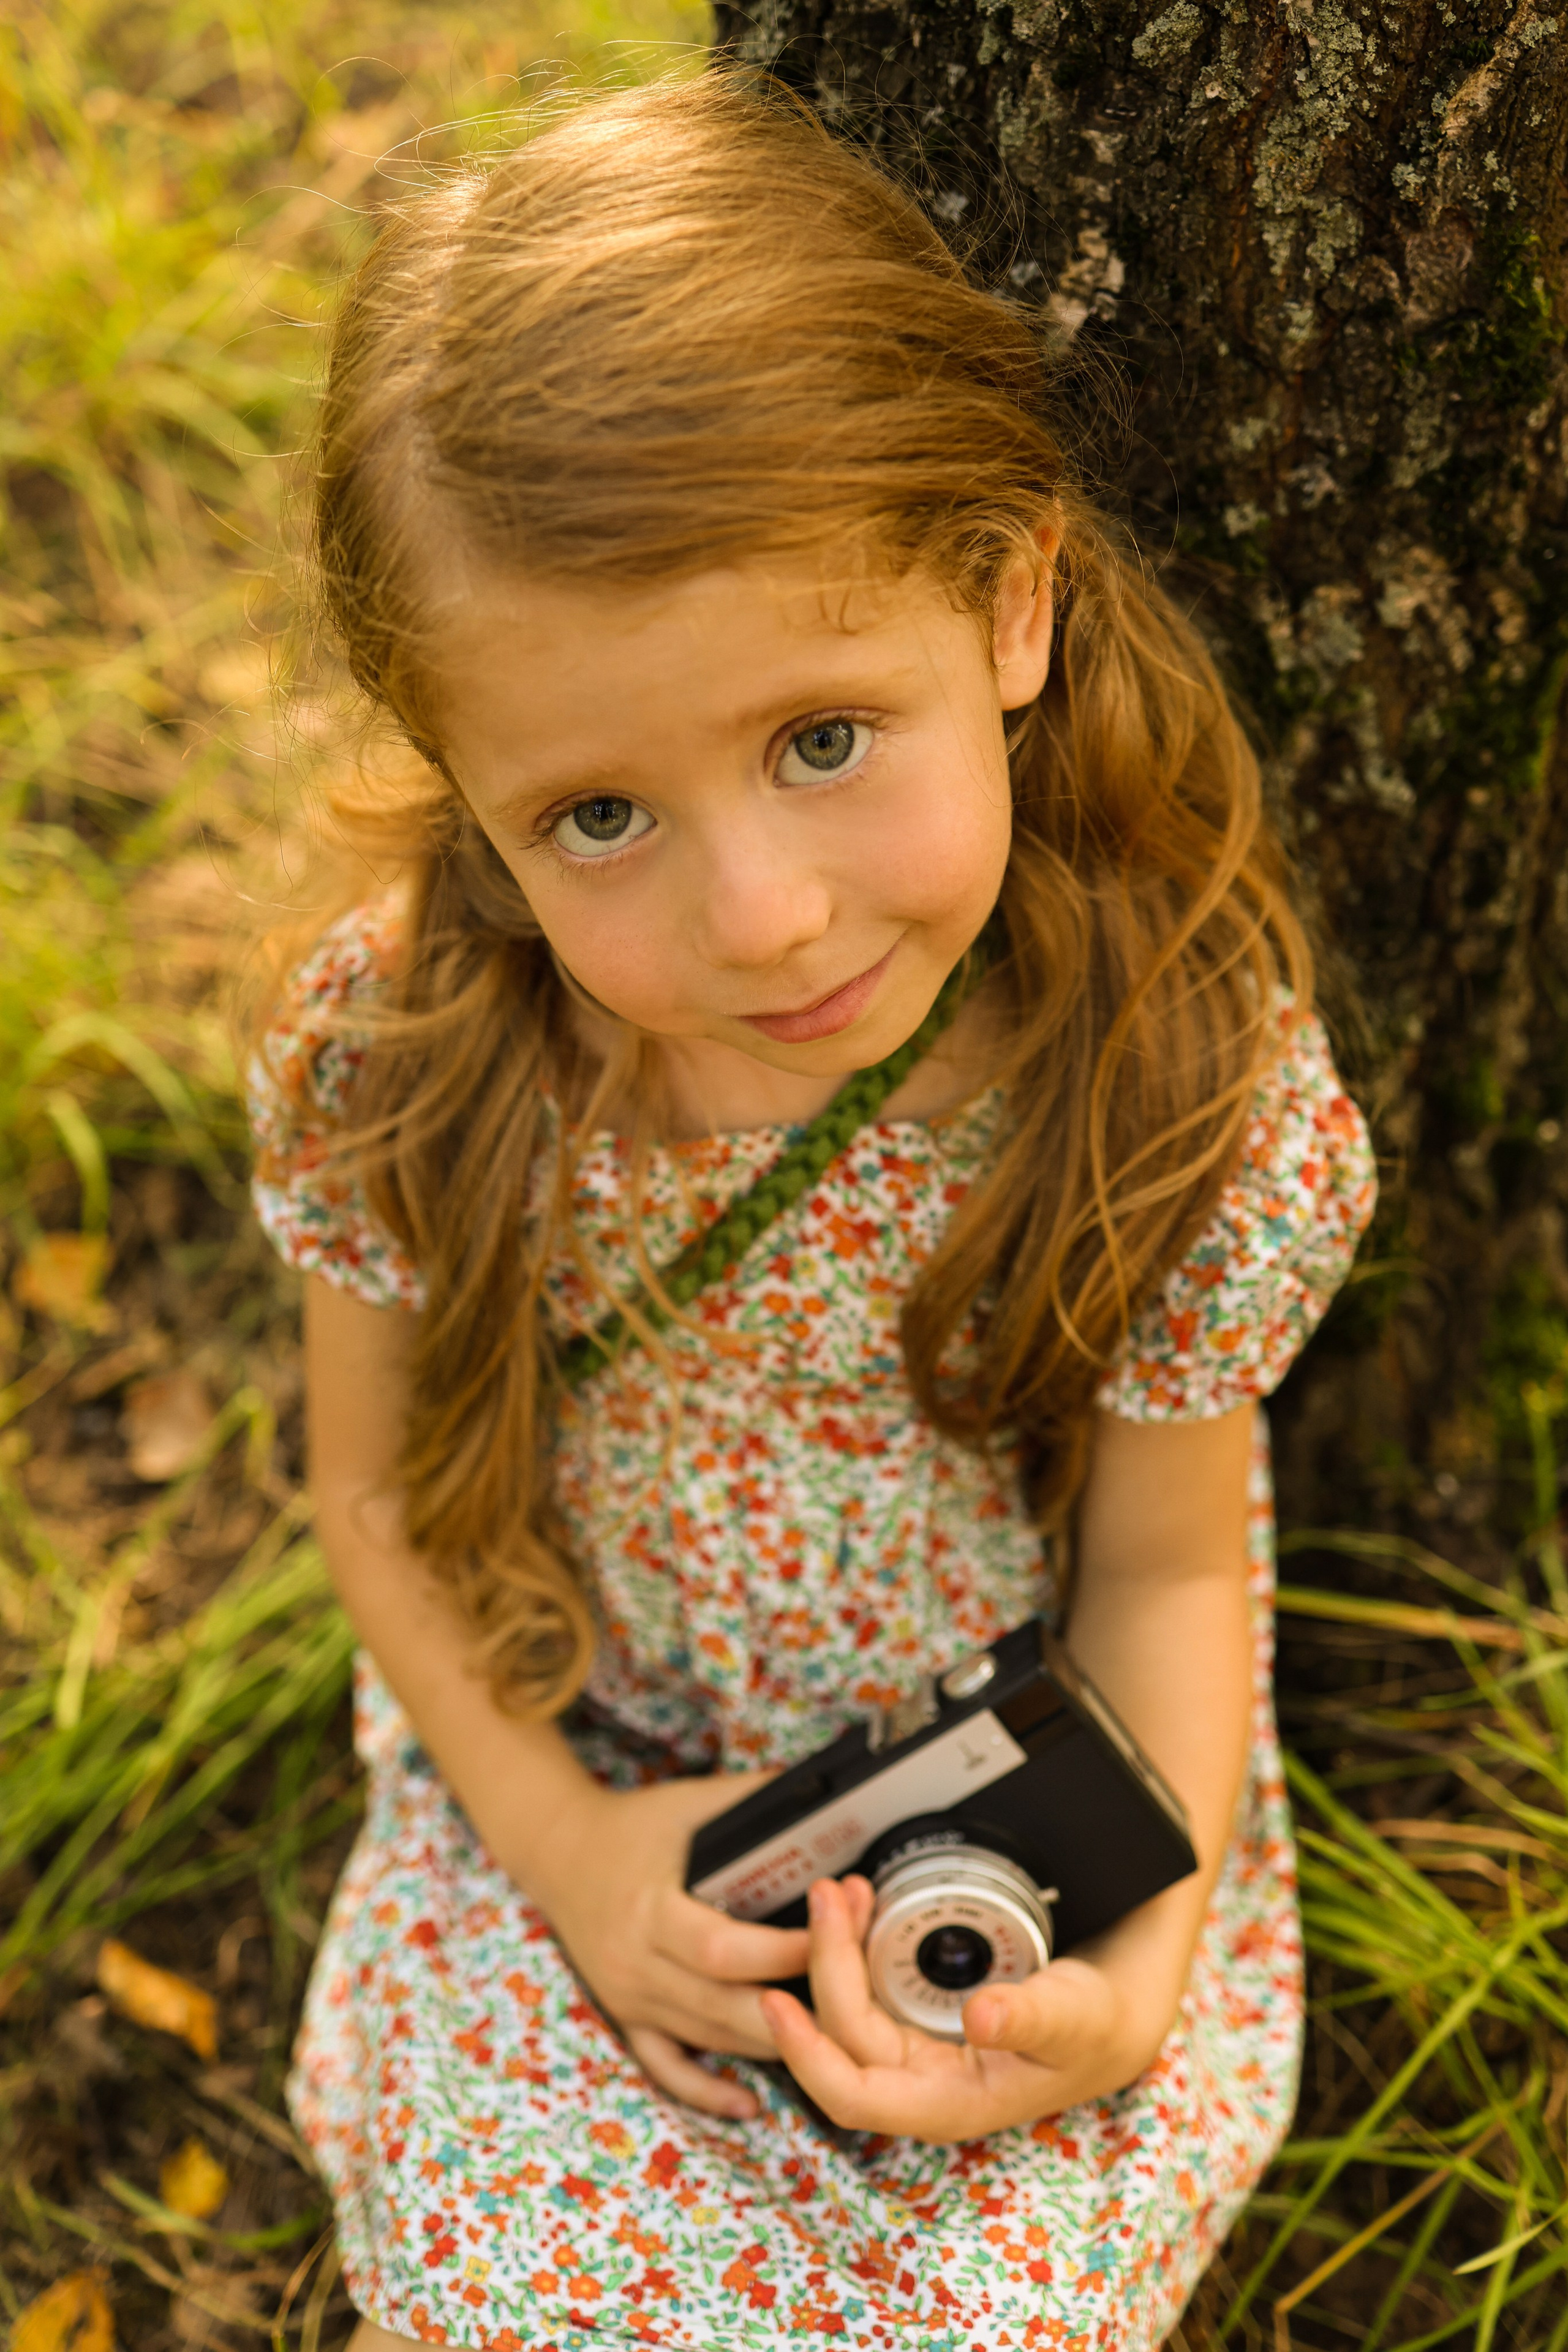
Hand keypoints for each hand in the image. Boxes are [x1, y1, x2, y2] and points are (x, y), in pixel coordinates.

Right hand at [502, 1774, 809, 2121]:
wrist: (561, 1850)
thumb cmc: (638, 1825)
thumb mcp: (692, 1803)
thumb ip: (754, 1802)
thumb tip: (831, 1794)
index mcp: (650, 1910)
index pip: (721, 1950)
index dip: (780, 1954)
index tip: (833, 1940)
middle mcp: (636, 1964)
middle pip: (721, 2008)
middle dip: (792, 2010)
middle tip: (850, 2005)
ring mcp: (629, 1998)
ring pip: (708, 2038)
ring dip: (769, 2041)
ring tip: (829, 2036)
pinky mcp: (627, 2018)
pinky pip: (669, 2068)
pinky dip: (708, 2090)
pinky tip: (748, 2102)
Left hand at [760, 1877, 1176, 2143]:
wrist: (1118, 2007)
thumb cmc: (1098, 2025)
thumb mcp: (1074, 2017)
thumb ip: (1032, 2017)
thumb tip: (981, 2016)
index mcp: (948, 2103)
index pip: (854, 2097)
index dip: (807, 2055)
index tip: (775, 2000)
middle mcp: (922, 2082)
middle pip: (843, 2031)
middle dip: (825, 1962)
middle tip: (831, 1892)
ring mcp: (917, 2049)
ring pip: (850, 2006)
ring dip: (836, 1949)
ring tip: (842, 1889)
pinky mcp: (920, 2016)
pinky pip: (869, 1986)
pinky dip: (859, 1943)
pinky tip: (863, 1904)